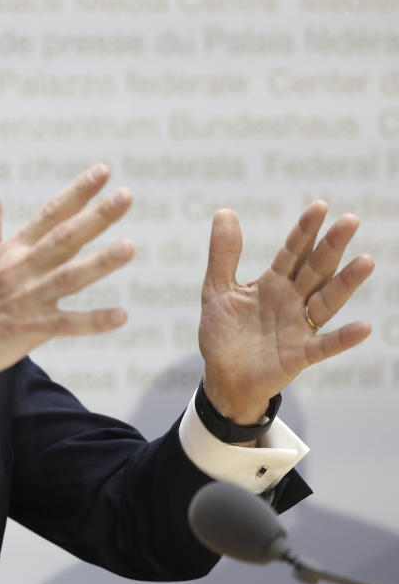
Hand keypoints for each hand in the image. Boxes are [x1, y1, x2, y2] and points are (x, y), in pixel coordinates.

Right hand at [0, 164, 132, 434]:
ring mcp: (27, 300)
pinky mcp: (30, 330)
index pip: (50, 213)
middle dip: (95, 217)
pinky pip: (66, 324)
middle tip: (126, 196)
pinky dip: (92, 321)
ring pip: (68, 278)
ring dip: (99, 263)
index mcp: (12, 250)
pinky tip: (121, 316)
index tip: (103, 171)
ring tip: (129, 247)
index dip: (77, 192)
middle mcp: (21, 269)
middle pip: (64, 238)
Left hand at [198, 202, 374, 423]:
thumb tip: (225, 212)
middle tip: (350, 220)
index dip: (304, 231)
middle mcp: (291, 301)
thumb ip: (223, 255)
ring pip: (326, 301)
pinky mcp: (299, 354)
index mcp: (272, 283)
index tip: (320, 206)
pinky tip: (363, 326)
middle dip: (330, 246)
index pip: (292, 252)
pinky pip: (324, 345)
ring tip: (366, 261)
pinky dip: (343, 337)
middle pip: (314, 269)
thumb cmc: (223, 333)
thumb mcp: (217, 290)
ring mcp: (298, 327)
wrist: (222, 377)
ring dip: (346, 283)